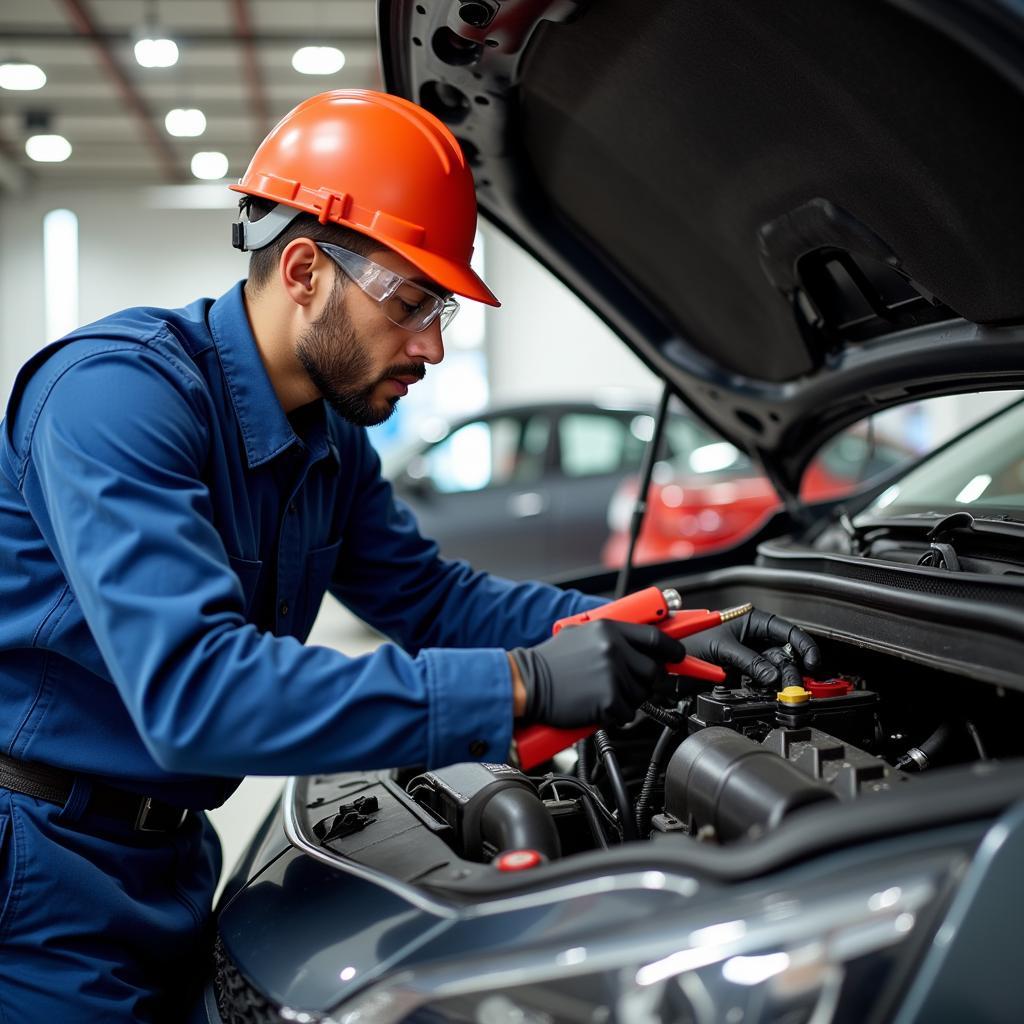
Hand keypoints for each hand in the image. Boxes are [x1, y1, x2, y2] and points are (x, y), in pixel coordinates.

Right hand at [510, 621, 684, 728]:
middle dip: (645, 681)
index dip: (673, 650)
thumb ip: (612, 637)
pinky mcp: (609, 700)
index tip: (680, 656)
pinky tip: (596, 706)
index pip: (656, 638)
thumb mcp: (581, 635)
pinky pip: (627, 714)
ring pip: (641, 695)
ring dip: (627, 699)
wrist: (526, 682)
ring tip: (601, 693)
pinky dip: (615, 715)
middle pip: (654, 670)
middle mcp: (614, 649)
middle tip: (625, 684)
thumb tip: (642, 644)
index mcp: (609, 630)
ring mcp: (613, 674)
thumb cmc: (551, 662)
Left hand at [683, 609, 819, 684]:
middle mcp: (754, 636)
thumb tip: (773, 675)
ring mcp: (749, 654)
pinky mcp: (742, 671)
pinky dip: (768, 686)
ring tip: (784, 692)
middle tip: (795, 687)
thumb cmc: (690, 637)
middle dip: (791, 669)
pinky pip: (762, 679)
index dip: (804, 647)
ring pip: (775, 668)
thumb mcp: (722, 647)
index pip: (788, 632)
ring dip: (781, 680)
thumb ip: (750, 661)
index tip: (813, 663)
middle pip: (784, 653)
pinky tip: (771, 691)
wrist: (669, 653)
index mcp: (753, 620)